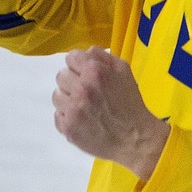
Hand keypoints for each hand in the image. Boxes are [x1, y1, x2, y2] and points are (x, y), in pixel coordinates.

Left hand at [53, 47, 168, 181]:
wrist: (134, 138)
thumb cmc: (130, 103)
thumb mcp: (124, 71)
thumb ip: (102, 56)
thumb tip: (85, 53)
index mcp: (94, 71)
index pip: (71, 58)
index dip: (79, 66)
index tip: (86, 75)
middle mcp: (81, 88)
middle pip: (61, 75)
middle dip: (73, 81)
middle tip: (87, 93)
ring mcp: (72, 109)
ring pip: (57, 95)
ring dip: (68, 99)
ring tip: (84, 107)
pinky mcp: (68, 127)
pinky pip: (57, 115)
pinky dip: (68, 117)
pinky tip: (83, 120)